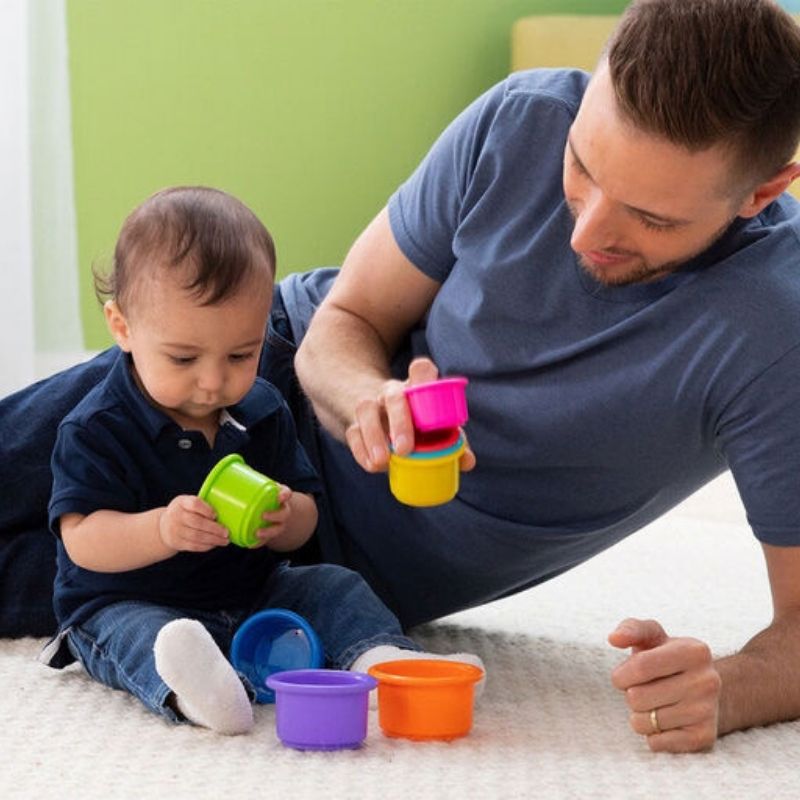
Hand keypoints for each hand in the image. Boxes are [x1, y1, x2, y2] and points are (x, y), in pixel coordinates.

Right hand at [158, 495, 229, 552]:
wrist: (163, 527)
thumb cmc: (184, 512)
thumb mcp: (187, 503)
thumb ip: (202, 505)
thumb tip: (230, 510)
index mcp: (181, 502)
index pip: (194, 504)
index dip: (206, 510)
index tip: (216, 515)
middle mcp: (176, 515)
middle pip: (197, 522)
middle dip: (214, 528)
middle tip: (226, 532)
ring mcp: (175, 530)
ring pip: (196, 536)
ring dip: (213, 539)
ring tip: (225, 541)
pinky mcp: (177, 542)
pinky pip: (194, 546)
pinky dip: (206, 546)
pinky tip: (214, 544)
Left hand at [253, 484, 294, 548]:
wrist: (270, 511)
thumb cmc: (261, 498)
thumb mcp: (260, 489)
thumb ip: (249, 485)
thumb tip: (226, 477)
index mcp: (280, 497)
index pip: (286, 494)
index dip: (285, 495)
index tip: (280, 495)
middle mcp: (282, 510)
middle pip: (284, 513)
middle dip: (275, 515)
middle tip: (263, 515)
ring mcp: (278, 523)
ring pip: (277, 529)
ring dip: (268, 532)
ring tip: (257, 533)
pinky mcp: (270, 534)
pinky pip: (267, 540)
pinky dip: (258, 543)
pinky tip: (250, 544)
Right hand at [344, 357, 475, 472]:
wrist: (382, 417)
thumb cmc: (419, 424)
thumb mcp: (437, 429)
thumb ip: (454, 443)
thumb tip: (467, 461)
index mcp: (417, 388)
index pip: (420, 370)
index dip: (423, 375)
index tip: (425, 388)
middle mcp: (392, 392)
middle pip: (393, 395)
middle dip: (399, 421)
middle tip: (405, 449)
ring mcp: (371, 406)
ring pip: (365, 409)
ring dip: (374, 436)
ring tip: (383, 461)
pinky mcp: (355, 424)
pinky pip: (353, 432)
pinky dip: (361, 450)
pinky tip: (372, 466)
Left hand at [608, 618, 721, 752]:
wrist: (704, 688)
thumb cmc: (667, 657)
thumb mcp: (652, 636)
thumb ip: (631, 629)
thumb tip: (614, 638)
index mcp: (694, 651)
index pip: (640, 666)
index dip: (622, 674)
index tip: (623, 675)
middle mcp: (707, 681)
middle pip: (637, 697)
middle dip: (630, 694)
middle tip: (644, 689)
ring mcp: (707, 711)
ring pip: (645, 723)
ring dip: (640, 715)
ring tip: (654, 703)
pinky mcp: (703, 737)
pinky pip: (656, 743)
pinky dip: (652, 734)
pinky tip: (664, 721)